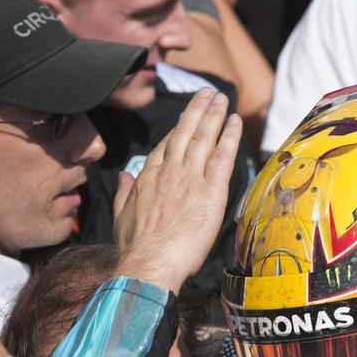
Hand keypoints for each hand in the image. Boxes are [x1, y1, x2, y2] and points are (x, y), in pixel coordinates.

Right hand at [112, 88, 242, 292]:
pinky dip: (229, 136)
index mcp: (148, 177)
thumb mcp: (121, 216)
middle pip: (185, 133)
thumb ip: (125, 193)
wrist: (150, 262)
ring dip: (214, 115)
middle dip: (197, 111)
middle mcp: (169, 171)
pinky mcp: (210, 190)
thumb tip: (126, 175)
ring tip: (221, 98)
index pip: (166, 147)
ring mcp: (190, 177)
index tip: (186, 119)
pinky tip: (234, 121)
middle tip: (208, 93)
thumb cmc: (136, 248)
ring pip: (204, 138)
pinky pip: (222, 156)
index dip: (178, 130)